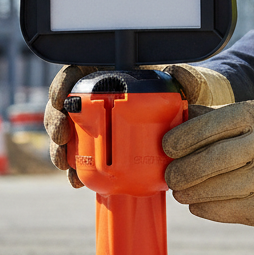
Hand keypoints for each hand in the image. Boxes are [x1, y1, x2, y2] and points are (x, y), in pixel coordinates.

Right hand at [44, 64, 234, 186]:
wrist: (198, 121)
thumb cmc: (190, 95)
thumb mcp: (191, 83)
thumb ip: (186, 77)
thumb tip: (177, 75)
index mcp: (114, 73)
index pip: (77, 73)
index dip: (62, 85)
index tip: (61, 99)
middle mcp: (102, 97)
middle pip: (66, 105)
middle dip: (55, 122)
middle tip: (61, 138)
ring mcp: (102, 123)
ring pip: (69, 133)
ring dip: (60, 149)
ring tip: (65, 165)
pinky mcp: (106, 147)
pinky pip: (84, 156)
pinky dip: (76, 169)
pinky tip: (77, 181)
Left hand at [162, 98, 253, 224]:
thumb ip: (218, 115)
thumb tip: (175, 119)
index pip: (211, 126)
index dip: (183, 138)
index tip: (167, 146)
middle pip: (212, 161)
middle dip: (182, 171)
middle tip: (170, 175)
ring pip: (219, 190)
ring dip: (191, 193)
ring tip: (180, 190)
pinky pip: (230, 211)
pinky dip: (207, 209)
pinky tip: (198, 204)